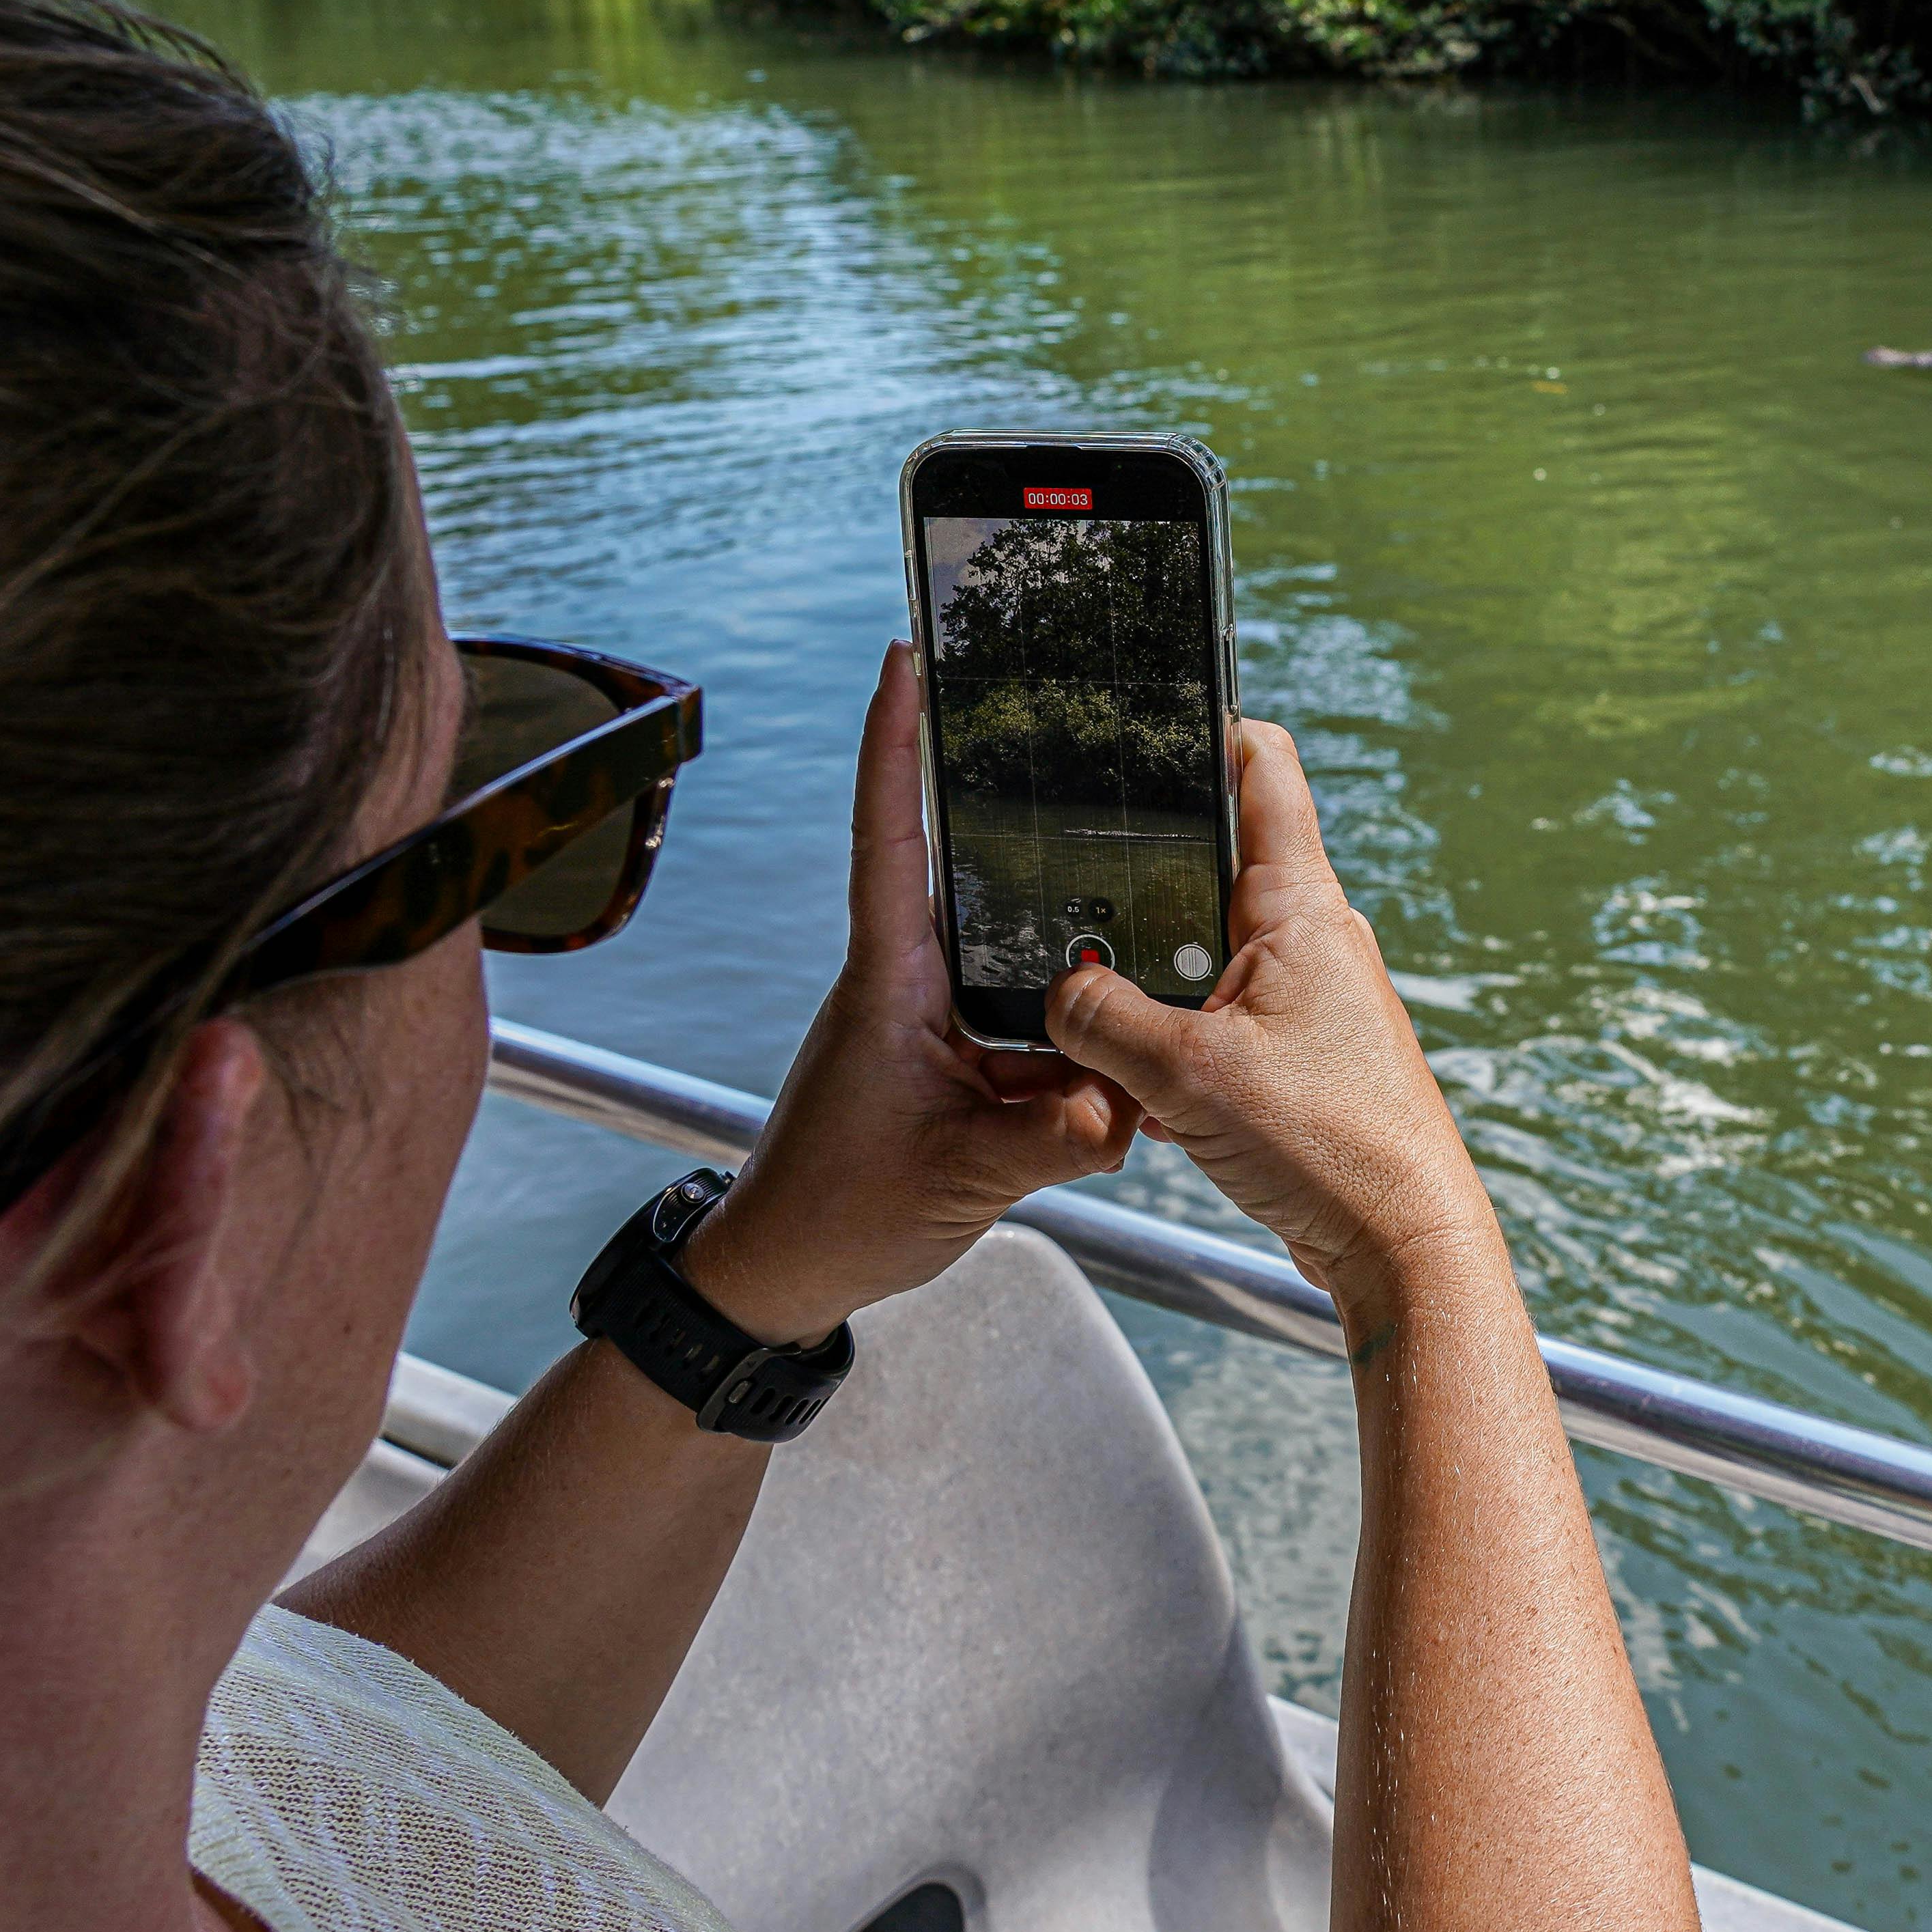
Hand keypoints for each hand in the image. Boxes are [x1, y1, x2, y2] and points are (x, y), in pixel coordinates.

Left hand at [684, 642, 1138, 1343]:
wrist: (786, 1274)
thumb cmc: (839, 1214)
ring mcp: (935, 1018)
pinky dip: (1078, 1043)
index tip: (906, 657)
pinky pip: (1035, 1025)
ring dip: (1074, 963)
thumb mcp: (963, 1176)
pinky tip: (1124, 1065)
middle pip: (974, 871)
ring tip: (1145, 940)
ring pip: (1023, 958)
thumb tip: (1131, 1105)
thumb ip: (1055, 1138)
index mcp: (887, 978)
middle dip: (1026, 817)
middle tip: (1084, 747)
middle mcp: (908, 979)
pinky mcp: (960, 1060)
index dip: (893, 740)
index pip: (887, 834)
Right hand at [1046, 720, 1498, 1314]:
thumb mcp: (1186, 1074)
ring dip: (1153, 977)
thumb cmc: (1327, 1146)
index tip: (1149, 714)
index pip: (1263, 769)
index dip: (1209, 728)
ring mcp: (1309, 996)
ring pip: (1206, 952)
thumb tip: (1059, 988)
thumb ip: (1103, 1018)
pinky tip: (1138, 1085)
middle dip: (1144, 877)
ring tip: (1093, 1004)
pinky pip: (1217, 1019)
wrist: (1401, 1245)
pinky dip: (1174, 1040)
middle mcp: (1313, 936)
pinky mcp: (1300, 1055)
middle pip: (1216, 863)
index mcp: (1300, 905)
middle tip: (1069, 878)